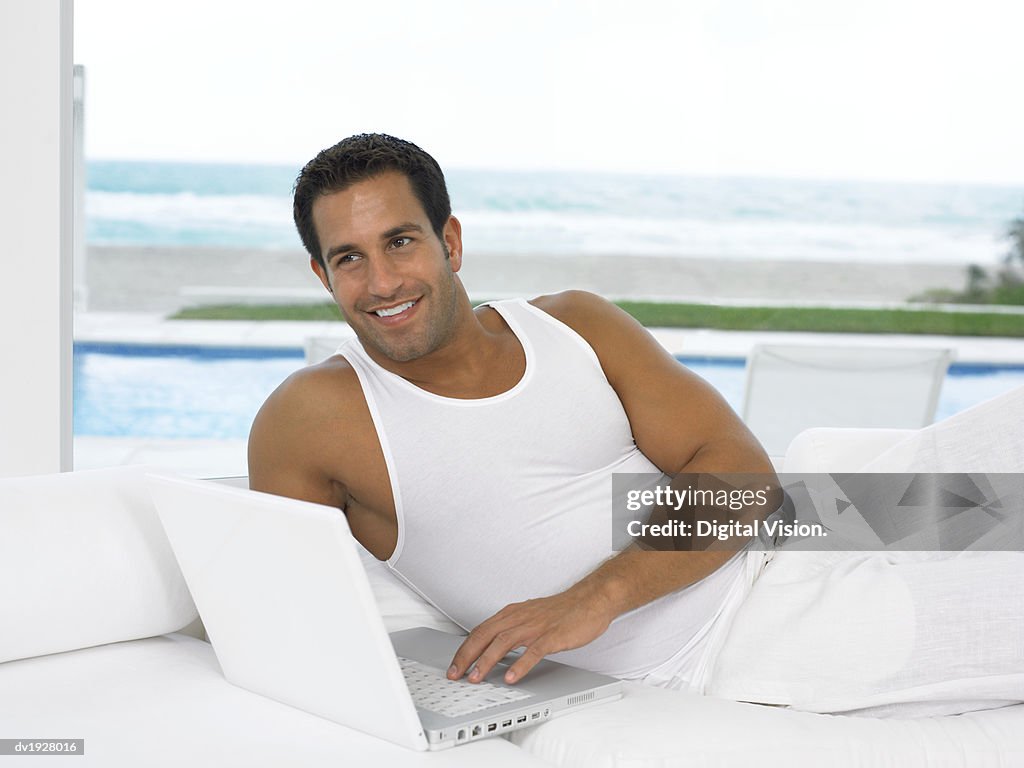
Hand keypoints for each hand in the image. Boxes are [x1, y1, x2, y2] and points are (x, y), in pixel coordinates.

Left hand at [446, 587, 614, 684]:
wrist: (591, 599)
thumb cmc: (563, 610)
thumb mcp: (531, 617)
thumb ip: (514, 630)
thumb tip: (496, 648)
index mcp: (513, 613)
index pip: (481, 630)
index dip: (464, 648)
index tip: (454, 665)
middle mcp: (520, 617)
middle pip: (485, 635)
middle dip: (467, 655)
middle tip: (455, 674)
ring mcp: (536, 626)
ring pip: (504, 642)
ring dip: (487, 661)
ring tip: (476, 678)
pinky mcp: (553, 635)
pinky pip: (533, 651)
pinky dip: (520, 665)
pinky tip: (512, 677)